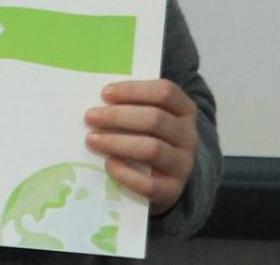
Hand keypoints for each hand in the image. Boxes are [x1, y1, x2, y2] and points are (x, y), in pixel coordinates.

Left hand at [84, 79, 198, 213]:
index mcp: (185, 110)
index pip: (165, 92)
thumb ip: (132, 104)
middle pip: (155, 119)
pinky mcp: (173, 190)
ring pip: (153, 149)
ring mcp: (183, 164)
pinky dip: (126, 174)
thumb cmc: (150, 135)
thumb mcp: (149, 115)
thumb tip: (98, 98)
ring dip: (118, 142)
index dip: (134, 90)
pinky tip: (108, 164)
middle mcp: (189, 136)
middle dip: (118, 116)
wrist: (167, 177)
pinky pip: (149, 184)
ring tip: (91, 139)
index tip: (105, 93)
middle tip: (90, 117)